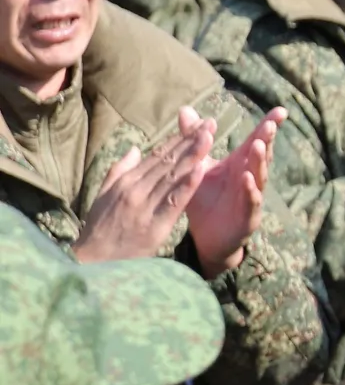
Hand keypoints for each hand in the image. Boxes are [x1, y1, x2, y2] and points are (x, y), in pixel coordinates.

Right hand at [73, 118, 217, 263]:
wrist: (92, 261)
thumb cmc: (99, 229)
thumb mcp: (104, 195)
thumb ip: (119, 171)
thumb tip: (134, 149)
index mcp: (126, 181)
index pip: (158, 155)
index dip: (179, 138)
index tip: (197, 124)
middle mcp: (135, 189)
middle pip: (168, 161)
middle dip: (191, 141)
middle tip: (211, 123)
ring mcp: (145, 206)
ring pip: (173, 177)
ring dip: (193, 156)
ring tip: (210, 138)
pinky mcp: (154, 225)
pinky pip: (174, 202)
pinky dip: (187, 185)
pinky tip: (202, 170)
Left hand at [184, 105, 285, 275]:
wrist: (206, 237)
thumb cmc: (206, 199)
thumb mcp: (198, 166)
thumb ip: (193, 139)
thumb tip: (185, 109)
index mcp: (240, 164)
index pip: (256, 141)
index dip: (269, 126)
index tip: (281, 110)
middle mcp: (250, 178)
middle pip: (261, 156)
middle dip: (266, 140)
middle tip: (270, 124)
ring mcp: (251, 197)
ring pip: (259, 177)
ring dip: (259, 162)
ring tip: (257, 145)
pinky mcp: (247, 217)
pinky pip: (251, 202)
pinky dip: (251, 191)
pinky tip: (248, 180)